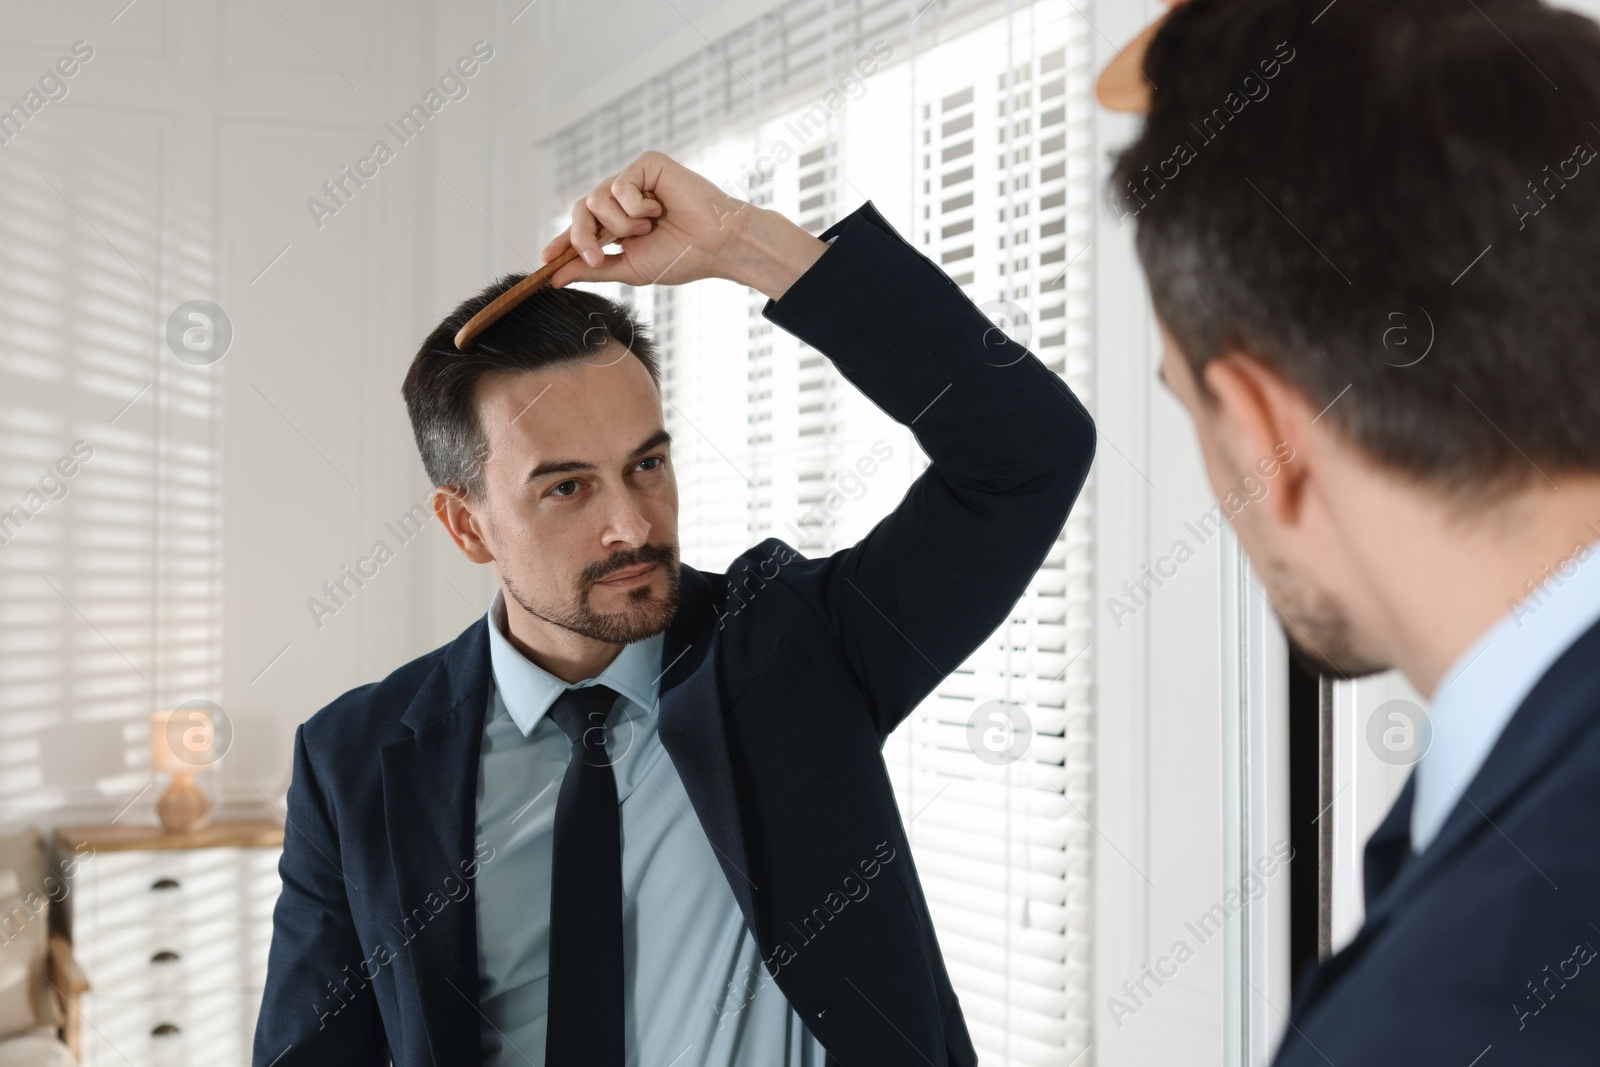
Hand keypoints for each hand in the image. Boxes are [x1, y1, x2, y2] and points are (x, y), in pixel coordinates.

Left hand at [541, 150, 760, 289]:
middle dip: (582, 237)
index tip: (545, 262)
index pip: (581, 228)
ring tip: (649, 227)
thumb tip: (555, 278)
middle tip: (597, 256)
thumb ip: (593, 268)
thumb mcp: (629, 268)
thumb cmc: (681, 257)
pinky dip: (636, 207)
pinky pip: (619, 187)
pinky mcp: (646, 165)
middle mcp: (622, 199)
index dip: (562, 242)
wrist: (716, 246)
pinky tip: (658, 209)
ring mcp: (633, 180)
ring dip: (621, 224)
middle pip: (580, 210)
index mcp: (618, 223)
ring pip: (596, 199)